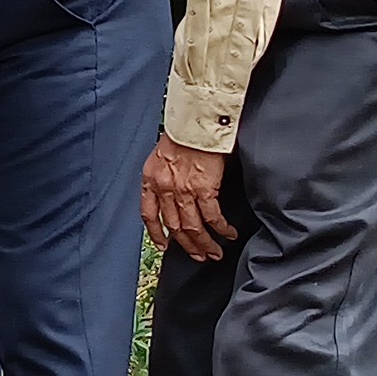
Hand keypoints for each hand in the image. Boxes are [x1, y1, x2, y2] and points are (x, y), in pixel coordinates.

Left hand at [142, 135, 234, 258]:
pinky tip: (228, 234)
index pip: (148, 215)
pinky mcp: (204, 189)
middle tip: (198, 256)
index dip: (155, 234)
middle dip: (187, 246)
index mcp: (150, 180)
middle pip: (174, 227)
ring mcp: (183, 191)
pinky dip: (221, 229)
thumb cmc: (183, 132)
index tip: (163, 245)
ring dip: (205, 244)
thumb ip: (163, 176)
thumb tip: (172, 192)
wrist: (195, 119)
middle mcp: (164, 188)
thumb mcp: (161, 155)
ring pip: (193, 228)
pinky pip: (213, 217)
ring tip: (214, 253)